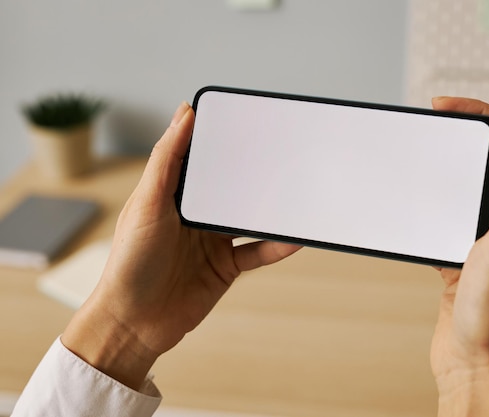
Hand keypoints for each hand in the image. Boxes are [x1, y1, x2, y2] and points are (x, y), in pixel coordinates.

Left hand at [62, 102, 300, 389]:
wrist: (134, 324)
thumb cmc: (129, 264)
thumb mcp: (147, 204)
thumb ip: (167, 159)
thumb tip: (184, 112)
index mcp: (172, 194)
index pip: (200, 159)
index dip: (220, 141)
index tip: (246, 122)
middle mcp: (194, 215)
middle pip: (230, 188)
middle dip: (253, 174)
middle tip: (281, 155)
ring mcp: (212, 241)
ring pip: (249, 219)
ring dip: (270, 209)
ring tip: (294, 193)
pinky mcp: (226, 267)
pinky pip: (258, 252)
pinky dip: (277, 246)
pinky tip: (293, 237)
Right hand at [430, 97, 488, 416]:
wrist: (477, 361)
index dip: (483, 112)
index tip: (446, 105)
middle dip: (465, 128)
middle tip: (434, 116)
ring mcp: (483, 238)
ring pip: (468, 184)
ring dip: (448, 161)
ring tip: (423, 150)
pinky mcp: (460, 256)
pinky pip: (447, 215)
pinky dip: (431, 199)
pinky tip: (412, 203)